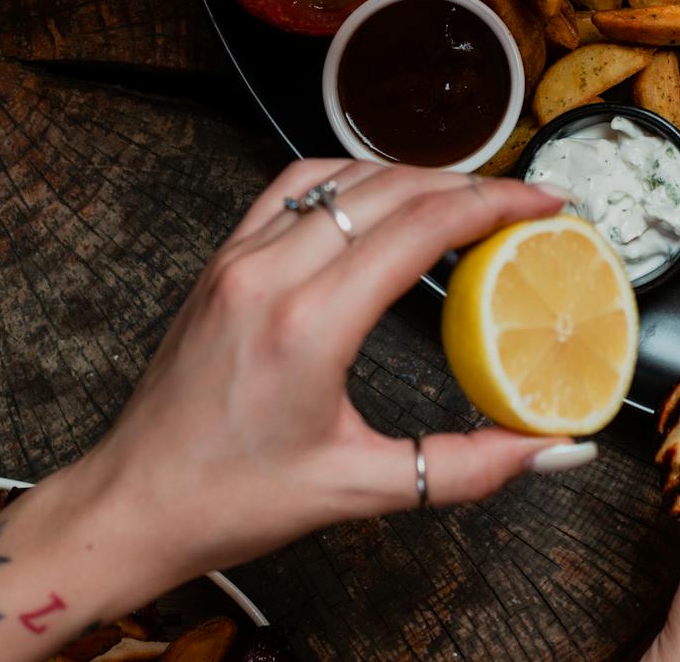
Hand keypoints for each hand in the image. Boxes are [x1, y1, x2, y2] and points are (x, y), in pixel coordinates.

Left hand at [61, 161, 580, 588]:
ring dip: (412, 174)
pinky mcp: (221, 262)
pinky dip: (350, 178)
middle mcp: (270, 275)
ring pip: (342, 176)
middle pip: (392, 189)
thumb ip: (465, 468)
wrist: (132, 505)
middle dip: (470, 185)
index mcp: (310, 324)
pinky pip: (292, 188)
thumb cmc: (229, 500)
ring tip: (462, 195)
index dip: (496, 203)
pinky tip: (379, 196)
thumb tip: (547, 448)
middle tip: (521, 199)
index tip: (543, 201)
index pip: (422, 227)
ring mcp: (239, 259)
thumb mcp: (358, 490)